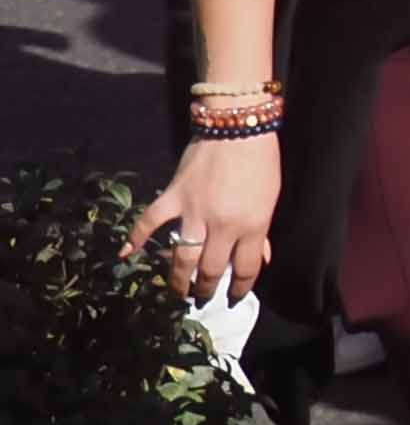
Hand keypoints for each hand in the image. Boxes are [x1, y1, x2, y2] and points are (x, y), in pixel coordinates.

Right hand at [127, 127, 281, 303]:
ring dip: (177, 280)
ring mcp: (194, 211)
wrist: (239, 126)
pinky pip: (150, 221)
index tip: (235, 298)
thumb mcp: (270, 199)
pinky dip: (135, 237)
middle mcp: (222, 224)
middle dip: (205, 289)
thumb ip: (262, 232)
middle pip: (210, 269)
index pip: (245, 268)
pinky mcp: (173, 196)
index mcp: (252, 225)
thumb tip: (262, 258)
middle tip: (201, 298)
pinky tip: (125, 254)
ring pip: (181, 257)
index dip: (240, 287)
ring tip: (177, 293)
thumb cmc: (261, 163)